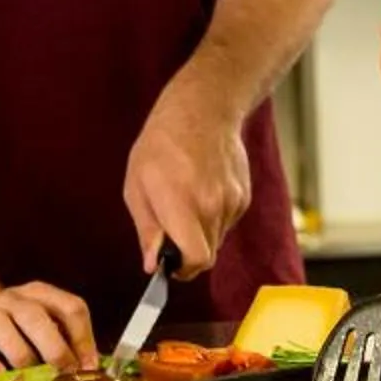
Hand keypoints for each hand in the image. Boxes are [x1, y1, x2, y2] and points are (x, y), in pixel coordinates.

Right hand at [0, 283, 96, 374]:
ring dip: (19, 355)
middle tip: (63, 374)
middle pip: (34, 315)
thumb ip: (62, 348)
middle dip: (54, 347)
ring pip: (1, 326)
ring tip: (29, 380)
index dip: (84, 338)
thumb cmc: (8, 337)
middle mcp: (8, 300)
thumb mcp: (37, 334)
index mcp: (37, 297)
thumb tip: (91, 376)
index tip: (88, 367)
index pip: (69, 307)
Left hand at [123, 77, 251, 278]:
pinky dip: (214, 217)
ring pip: (217, 239)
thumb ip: (147, 230)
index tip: (170, 266)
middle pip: (207, 256)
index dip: (183, 270)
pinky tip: (202, 190)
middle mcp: (212, 206)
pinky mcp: (243, 196)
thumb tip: (152, 266)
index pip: (196, 260)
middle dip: (188, 254)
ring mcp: (232, 201)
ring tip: (186, 200)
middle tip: (172, 232)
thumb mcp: (136, 187)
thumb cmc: (161, 146)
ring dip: (201, 233)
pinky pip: (227, 222)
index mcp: (182, 205)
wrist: (202, 110)